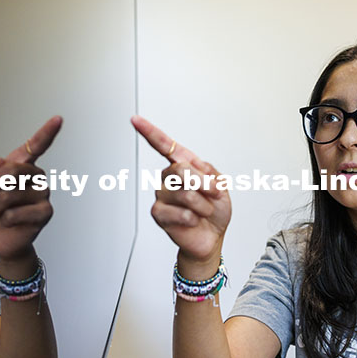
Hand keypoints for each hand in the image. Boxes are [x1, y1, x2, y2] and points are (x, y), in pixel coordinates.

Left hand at [0, 116, 61, 263]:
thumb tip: (2, 162)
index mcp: (23, 167)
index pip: (36, 146)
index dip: (47, 132)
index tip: (58, 119)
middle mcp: (36, 177)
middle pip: (13, 169)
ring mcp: (43, 194)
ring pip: (9, 193)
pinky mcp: (45, 212)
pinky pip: (15, 212)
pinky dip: (4, 219)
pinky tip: (8, 222)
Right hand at [131, 115, 230, 270]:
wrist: (211, 237)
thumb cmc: (214, 211)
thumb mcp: (221, 186)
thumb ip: (209, 172)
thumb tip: (195, 167)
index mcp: (182, 166)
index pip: (164, 146)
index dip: (149, 132)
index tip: (135, 120)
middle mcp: (168, 179)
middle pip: (180, 170)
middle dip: (204, 184)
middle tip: (214, 193)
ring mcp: (162, 196)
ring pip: (184, 193)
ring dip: (203, 205)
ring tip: (205, 211)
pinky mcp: (158, 214)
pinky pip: (180, 213)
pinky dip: (194, 218)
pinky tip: (194, 221)